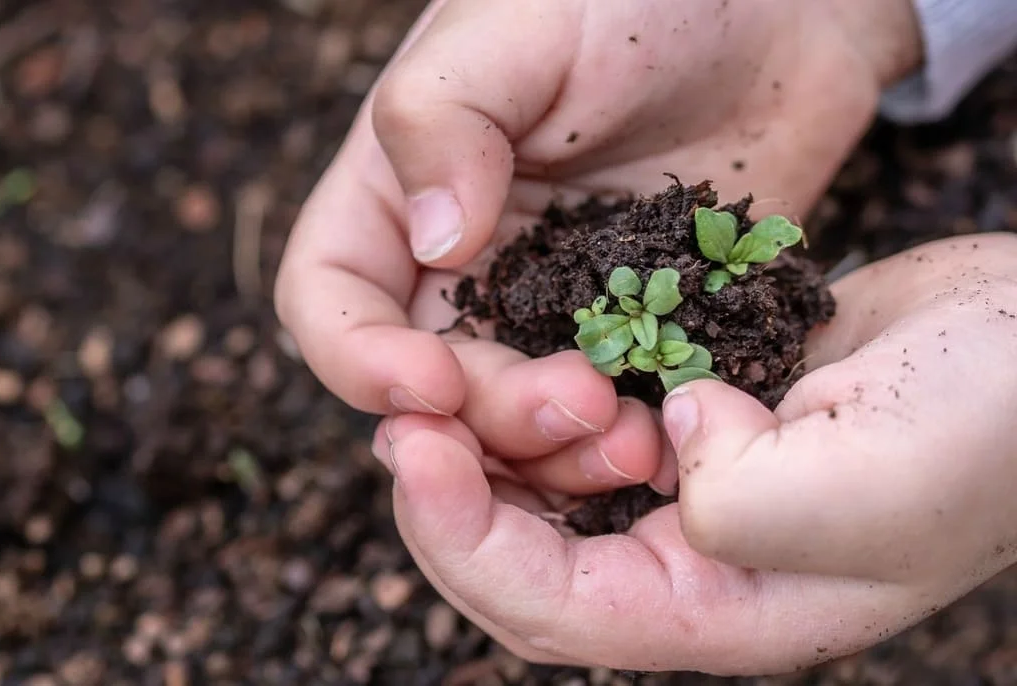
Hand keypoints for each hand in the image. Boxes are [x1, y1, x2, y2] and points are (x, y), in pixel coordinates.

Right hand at [275, 0, 921, 491]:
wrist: (780, 5)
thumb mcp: (519, 26)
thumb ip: (445, 120)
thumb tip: (432, 244)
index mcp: (402, 191)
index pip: (330, 298)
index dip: (358, 359)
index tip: (428, 385)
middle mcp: (465, 263)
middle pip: (431, 384)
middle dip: (485, 416)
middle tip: (574, 405)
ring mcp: (553, 305)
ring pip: (517, 419)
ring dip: (556, 451)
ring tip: (632, 438)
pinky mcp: (637, 331)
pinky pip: (614, 410)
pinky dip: (631, 440)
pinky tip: (674, 436)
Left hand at [372, 234, 1016, 674]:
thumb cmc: (984, 428)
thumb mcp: (866, 484)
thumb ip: (742, 499)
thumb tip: (667, 441)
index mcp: (724, 612)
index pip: (551, 608)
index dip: (464, 539)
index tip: (412, 450)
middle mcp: (694, 567)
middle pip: (526, 561)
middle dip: (451, 498)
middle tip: (400, 418)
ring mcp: (692, 493)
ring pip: (547, 495)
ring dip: (490, 447)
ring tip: (440, 387)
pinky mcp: (697, 422)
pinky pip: (590, 428)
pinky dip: (544, 402)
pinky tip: (517, 359)